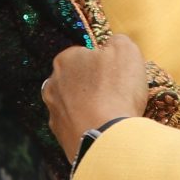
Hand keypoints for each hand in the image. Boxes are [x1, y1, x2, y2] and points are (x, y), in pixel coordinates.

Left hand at [43, 34, 148, 152]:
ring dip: (89, 106)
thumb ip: (118, 41)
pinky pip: (76, 126)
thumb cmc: (116, 90)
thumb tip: (112, 44)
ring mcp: (54, 112)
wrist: (106, 138)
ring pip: (75, 104)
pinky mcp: (60, 136)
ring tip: (111, 114)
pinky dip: (88, 126)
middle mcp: (53, 84)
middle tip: (116, 94)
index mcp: (65, 59)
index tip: (118, 74)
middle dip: (93, 85)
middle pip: (77, 79)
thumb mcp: (126, 51)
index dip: (104, 63)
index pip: (85, 54)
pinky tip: (104, 129)